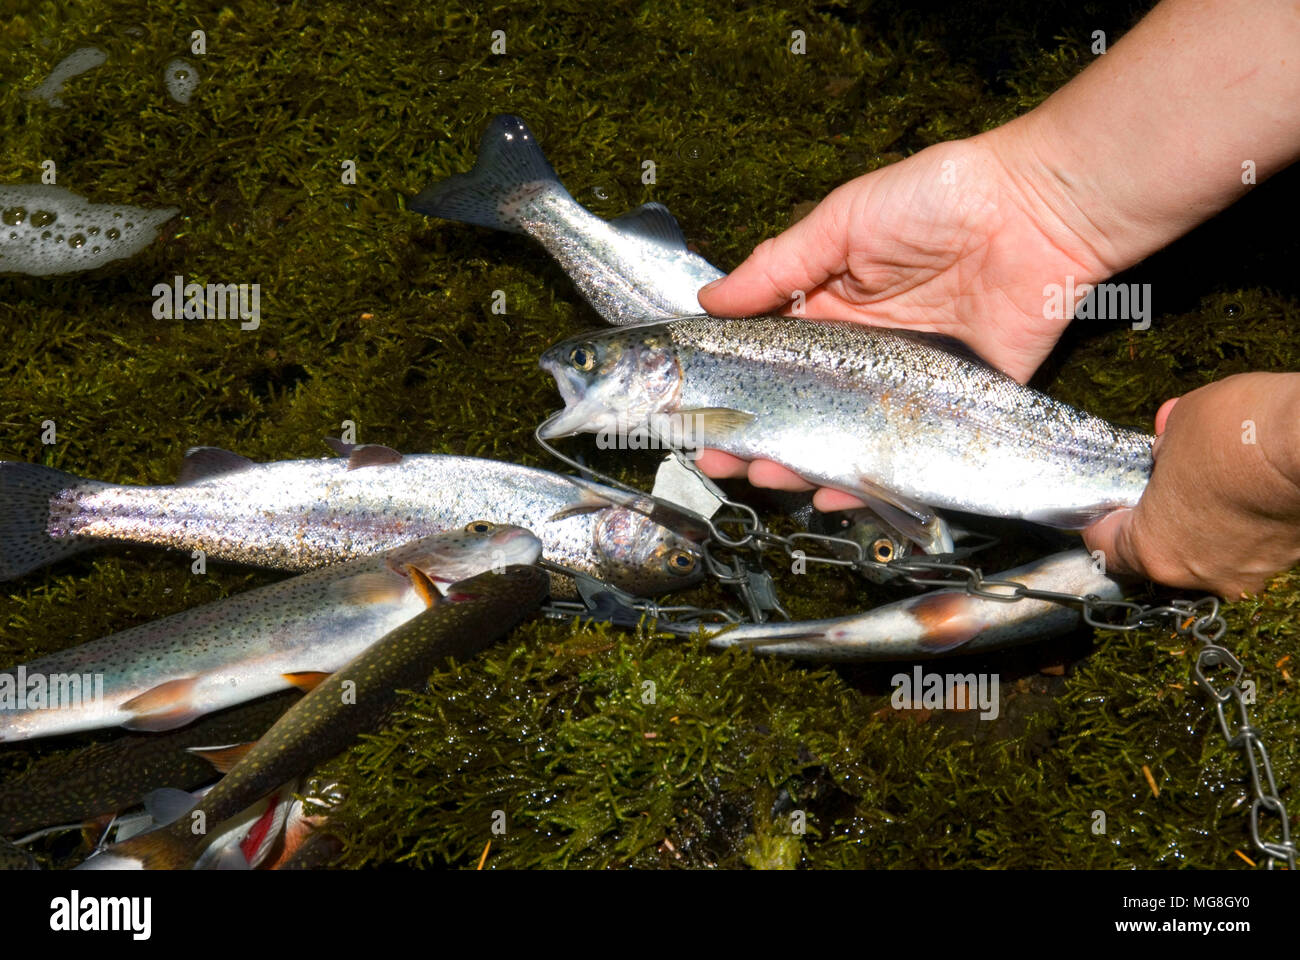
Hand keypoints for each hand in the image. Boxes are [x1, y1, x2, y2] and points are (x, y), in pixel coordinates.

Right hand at [694, 130, 1113, 507]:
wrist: (1038, 209)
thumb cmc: (940, 198)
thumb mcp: (843, 221)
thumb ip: (778, 267)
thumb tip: (711, 300)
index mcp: (832, 307)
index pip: (772, 361)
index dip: (736, 391)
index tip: (697, 415)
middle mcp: (864, 354)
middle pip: (802, 410)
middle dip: (757, 439)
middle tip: (721, 459)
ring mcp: (906, 385)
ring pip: (846, 440)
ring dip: (802, 466)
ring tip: (766, 478)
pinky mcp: (955, 407)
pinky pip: (908, 453)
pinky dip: (872, 480)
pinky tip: (834, 493)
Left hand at [1084, 373, 1299, 597]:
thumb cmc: (1239, 435)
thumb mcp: (1178, 427)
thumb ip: (1163, 448)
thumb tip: (1166, 447)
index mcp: (1153, 549)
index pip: (1108, 549)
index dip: (1101, 524)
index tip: (1104, 508)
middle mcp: (1197, 573)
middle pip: (1160, 551)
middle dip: (1157, 517)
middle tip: (1161, 484)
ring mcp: (1246, 573)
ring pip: (1207, 549)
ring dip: (1203, 521)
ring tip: (1213, 479)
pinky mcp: (1285, 560)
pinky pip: (1247, 543)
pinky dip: (1241, 522)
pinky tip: (1248, 488)